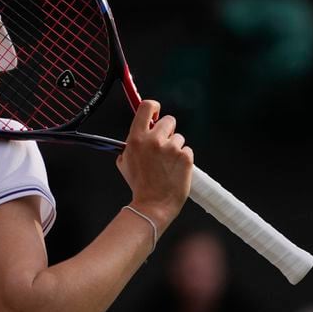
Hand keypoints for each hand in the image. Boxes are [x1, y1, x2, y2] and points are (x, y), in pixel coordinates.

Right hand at [116, 100, 192, 231]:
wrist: (153, 204)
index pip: (147, 107)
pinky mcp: (185, 157)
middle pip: (168, 120)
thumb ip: (131, 143)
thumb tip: (140, 131)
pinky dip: (183, 159)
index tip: (156, 113)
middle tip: (164, 146)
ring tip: (167, 165)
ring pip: (179, 138)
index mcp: (136, 138)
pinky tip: (175, 170)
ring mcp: (171, 148)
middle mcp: (154, 140)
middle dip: (168, 131)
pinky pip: (187, 150)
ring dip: (175, 148)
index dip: (154, 107)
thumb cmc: (139, 184)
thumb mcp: (125, 161)